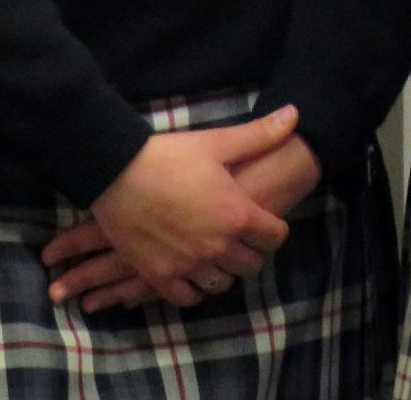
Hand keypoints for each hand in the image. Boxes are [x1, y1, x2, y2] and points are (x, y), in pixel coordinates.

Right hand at [46, 134, 324, 312]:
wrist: (115, 172)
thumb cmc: (170, 156)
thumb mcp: (219, 143)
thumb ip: (261, 134)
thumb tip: (295, 113)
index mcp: (237, 216)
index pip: (276, 238)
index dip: (274, 230)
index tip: (264, 222)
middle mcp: (217, 246)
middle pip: (252, 265)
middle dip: (252, 252)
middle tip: (242, 239)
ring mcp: (187, 264)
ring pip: (222, 284)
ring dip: (224, 271)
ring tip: (218, 255)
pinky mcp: (157, 275)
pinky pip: (187, 297)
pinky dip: (193, 289)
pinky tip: (192, 273)